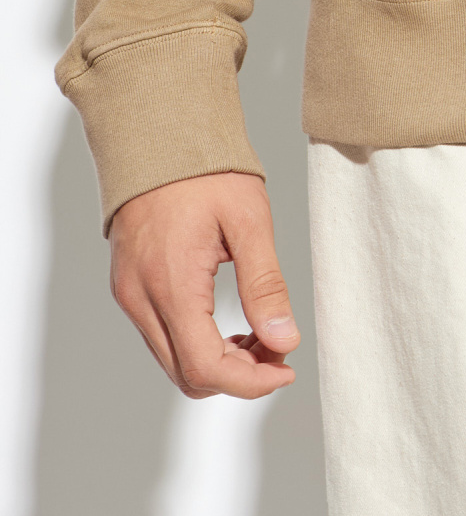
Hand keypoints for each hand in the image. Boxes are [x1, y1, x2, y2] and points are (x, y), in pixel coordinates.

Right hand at [109, 172, 299, 398]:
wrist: (158, 133)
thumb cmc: (204, 170)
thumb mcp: (249, 220)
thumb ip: (265, 285)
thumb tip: (284, 339)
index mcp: (171, 284)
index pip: (206, 368)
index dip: (251, 382)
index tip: (286, 367)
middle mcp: (140, 298)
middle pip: (187, 375)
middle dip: (239, 375)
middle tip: (278, 347)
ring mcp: (130, 294)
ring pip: (173, 360)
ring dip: (218, 361)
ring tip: (259, 332)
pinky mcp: (129, 287)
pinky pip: (161, 336)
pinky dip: (197, 343)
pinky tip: (227, 322)